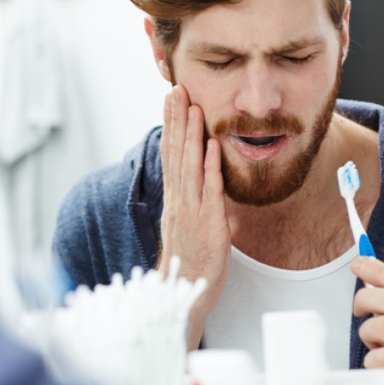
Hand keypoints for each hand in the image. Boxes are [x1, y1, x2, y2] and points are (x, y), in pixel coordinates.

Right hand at [158, 85, 230, 348]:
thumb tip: (202, 177)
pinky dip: (211, 166)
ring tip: (192, 106)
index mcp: (174, 197)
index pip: (170, 154)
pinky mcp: (209, 222)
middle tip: (176, 89)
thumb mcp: (186, 223)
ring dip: (191, 134)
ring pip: (190, 165)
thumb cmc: (188, 258)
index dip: (171, 126)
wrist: (182, 294)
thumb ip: (191, 198)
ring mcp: (191, 210)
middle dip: (176, 119)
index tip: (171, 100)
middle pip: (175, 152)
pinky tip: (213, 144)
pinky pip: (210, 189)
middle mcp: (179, 199)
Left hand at [351, 256, 383, 367]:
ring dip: (368, 332)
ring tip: (375, 343)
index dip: (379, 269)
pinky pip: (377, 356)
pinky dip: (370, 358)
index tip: (358, 262)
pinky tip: (380, 365)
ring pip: (381, 325)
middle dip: (365, 297)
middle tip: (358, 307)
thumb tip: (368, 268)